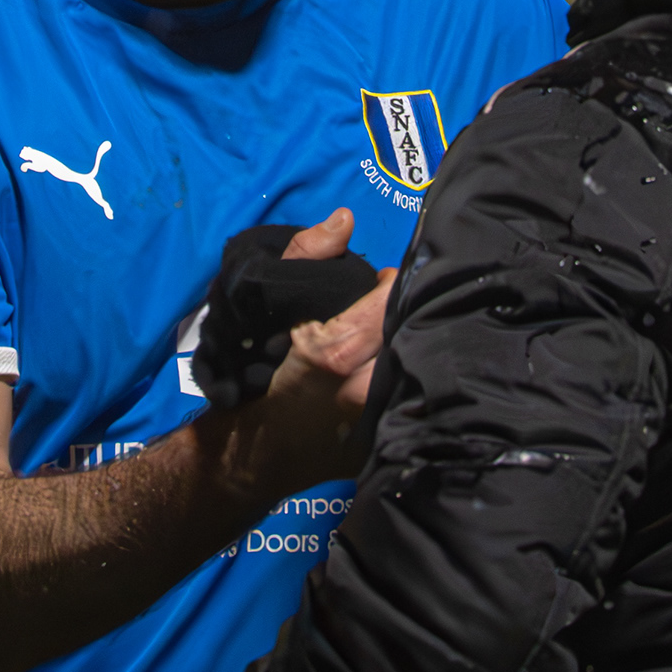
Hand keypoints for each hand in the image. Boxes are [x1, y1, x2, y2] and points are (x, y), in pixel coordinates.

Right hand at [244, 207, 395, 483]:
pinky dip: (412, 379)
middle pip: (410, 331)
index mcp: (335, 352)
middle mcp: (363, 388)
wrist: (253, 451)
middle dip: (406, 314)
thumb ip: (304, 256)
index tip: (382, 283)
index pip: (391, 298)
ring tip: (397, 338)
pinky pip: (414, 397)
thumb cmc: (256, 372)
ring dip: (414, 345)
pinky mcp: (388, 441)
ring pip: (418, 364)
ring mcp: (377, 421)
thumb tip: (345, 219)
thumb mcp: (268, 307)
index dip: (390, 285)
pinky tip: (402, 372)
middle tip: (392, 310)